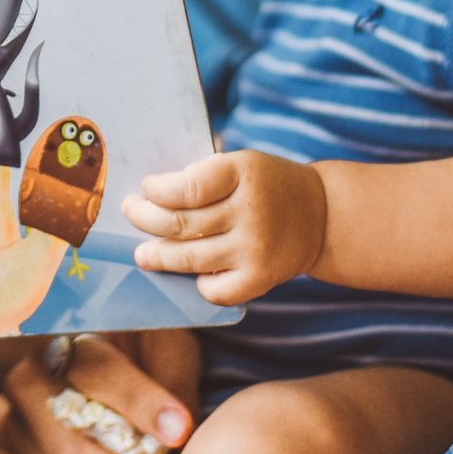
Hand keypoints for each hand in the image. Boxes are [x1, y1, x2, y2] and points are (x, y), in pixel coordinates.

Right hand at [0, 330, 200, 453]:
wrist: (106, 357)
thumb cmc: (143, 349)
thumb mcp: (164, 346)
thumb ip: (172, 379)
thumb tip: (176, 433)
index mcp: (62, 339)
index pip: (98, 373)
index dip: (141, 405)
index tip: (181, 432)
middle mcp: (27, 383)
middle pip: (71, 451)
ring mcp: (19, 427)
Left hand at [121, 149, 325, 304]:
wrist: (322, 215)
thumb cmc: (267, 185)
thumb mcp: (242, 163)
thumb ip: (204, 176)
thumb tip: (150, 196)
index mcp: (243, 173)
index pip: (188, 187)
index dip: (158, 190)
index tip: (146, 188)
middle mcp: (250, 211)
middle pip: (180, 223)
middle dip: (144, 219)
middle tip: (130, 213)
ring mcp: (255, 248)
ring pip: (189, 257)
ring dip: (158, 256)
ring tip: (143, 254)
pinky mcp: (261, 278)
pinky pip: (215, 290)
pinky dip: (197, 284)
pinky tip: (190, 273)